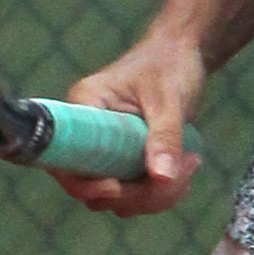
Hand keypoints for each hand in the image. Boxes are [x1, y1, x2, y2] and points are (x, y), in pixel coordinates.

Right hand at [57, 33, 207, 217]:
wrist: (181, 55)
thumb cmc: (169, 65)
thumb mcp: (169, 100)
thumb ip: (164, 136)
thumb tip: (161, 178)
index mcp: (82, 108)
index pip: (63, 159)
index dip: (83, 183)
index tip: (116, 186)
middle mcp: (84, 134)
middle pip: (92, 188)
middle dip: (138, 192)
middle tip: (183, 168)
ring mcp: (102, 152)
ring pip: (116, 198)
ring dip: (155, 194)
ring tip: (190, 160)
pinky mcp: (121, 163)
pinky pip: (133, 196)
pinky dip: (161, 192)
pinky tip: (185, 165)